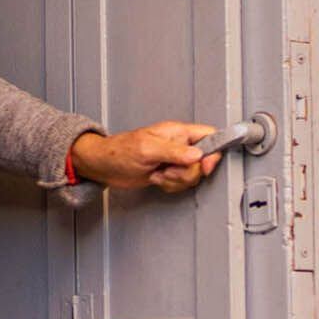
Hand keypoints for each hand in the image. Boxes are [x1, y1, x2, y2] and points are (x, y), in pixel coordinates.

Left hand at [70, 122, 220, 193]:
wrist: (104, 166)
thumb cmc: (119, 151)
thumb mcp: (148, 149)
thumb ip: (174, 151)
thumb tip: (196, 155)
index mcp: (178, 132)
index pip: (209, 136)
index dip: (213, 152)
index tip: (205, 165)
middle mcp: (179, 145)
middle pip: (203, 161)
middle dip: (186, 173)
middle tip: (168, 170)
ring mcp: (175, 160)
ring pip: (192, 175)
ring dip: (175, 180)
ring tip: (159, 174)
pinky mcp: (169, 172)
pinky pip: (181, 183)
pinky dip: (169, 186)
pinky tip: (156, 179)